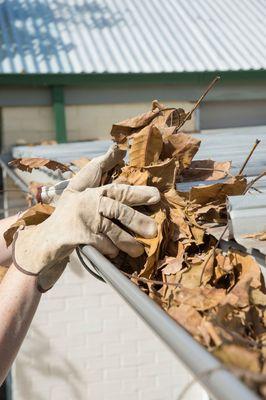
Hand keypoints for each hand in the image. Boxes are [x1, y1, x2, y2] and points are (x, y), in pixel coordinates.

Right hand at [12, 147, 159, 291]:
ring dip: (127, 242)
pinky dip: (110, 251)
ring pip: (113, 230)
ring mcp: (85, 220)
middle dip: (137, 218)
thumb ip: (97, 168)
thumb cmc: (67, 212)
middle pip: (118, 208)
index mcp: (93, 191)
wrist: (47, 237)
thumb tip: (116, 148)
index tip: (156, 196)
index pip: (118, 190)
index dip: (138, 192)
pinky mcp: (80, 237)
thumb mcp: (78, 189)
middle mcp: (90, 202)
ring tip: (138, 251)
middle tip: (153, 229)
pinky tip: (115, 254)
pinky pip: (102, 245)